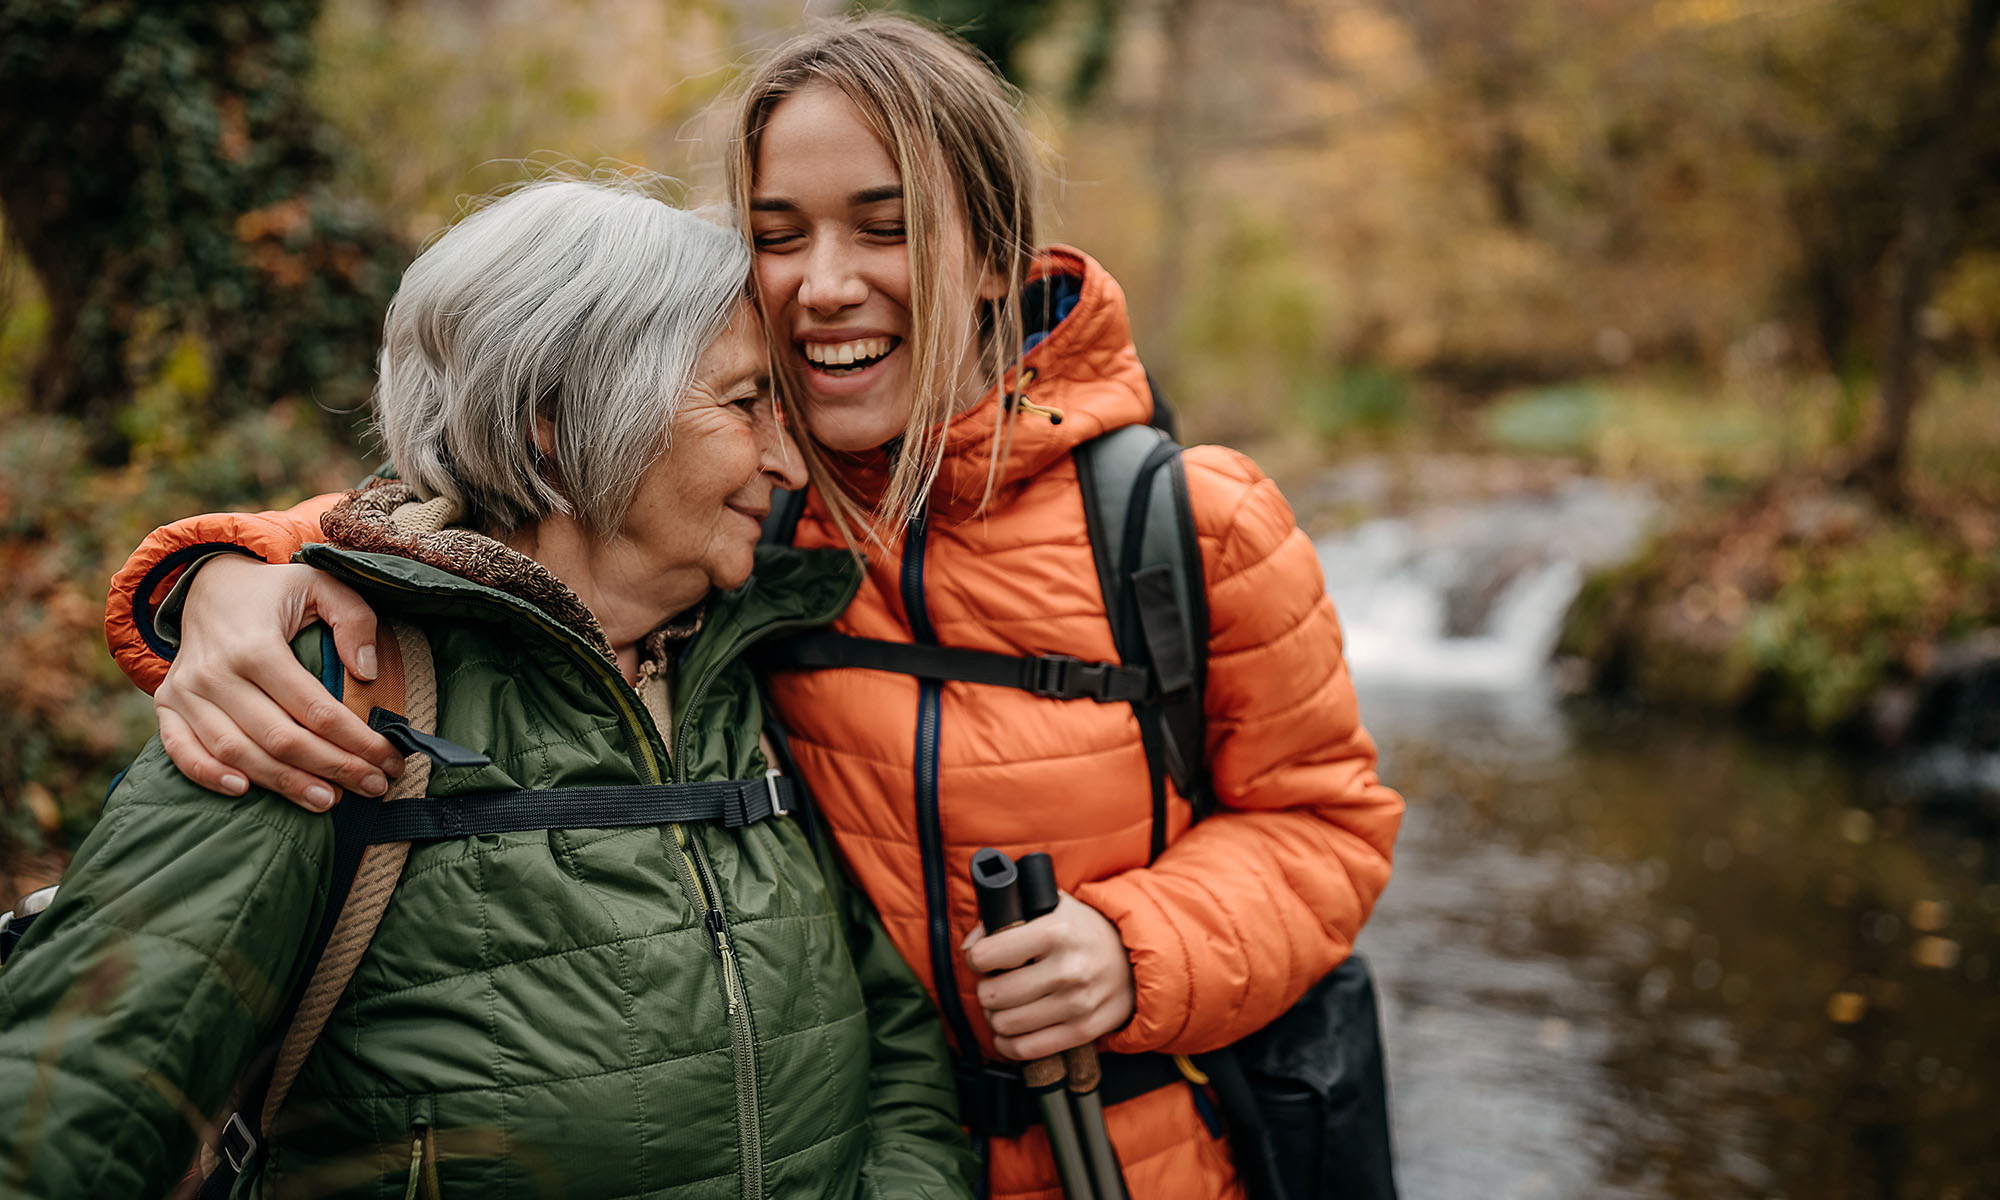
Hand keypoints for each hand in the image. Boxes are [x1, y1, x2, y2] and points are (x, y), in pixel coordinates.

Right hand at [154, 555, 401, 810]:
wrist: (208, 584)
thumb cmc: (274, 591)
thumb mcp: (322, 584)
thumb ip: (353, 619)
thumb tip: (368, 673)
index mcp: (256, 645)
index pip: (315, 708)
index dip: (357, 741)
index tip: (390, 759)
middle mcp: (216, 672)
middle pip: (280, 738)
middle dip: (333, 768)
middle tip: (374, 787)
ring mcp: (186, 691)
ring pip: (236, 752)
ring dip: (284, 783)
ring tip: (328, 801)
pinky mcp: (167, 704)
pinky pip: (180, 750)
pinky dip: (207, 775)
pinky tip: (243, 792)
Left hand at [963, 891, 1135, 1061]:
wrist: (1134, 958)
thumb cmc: (1083, 931)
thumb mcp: (1051, 907)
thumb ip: (1007, 916)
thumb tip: (970, 945)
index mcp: (1055, 931)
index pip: (987, 955)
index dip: (976, 958)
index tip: (983, 960)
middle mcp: (1067, 968)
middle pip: (992, 995)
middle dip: (986, 990)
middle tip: (995, 984)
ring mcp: (1077, 1002)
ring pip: (1005, 1024)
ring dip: (996, 1018)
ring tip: (1004, 1006)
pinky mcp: (1084, 1030)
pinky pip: (1027, 1049)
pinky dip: (1009, 1044)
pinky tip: (1010, 1033)